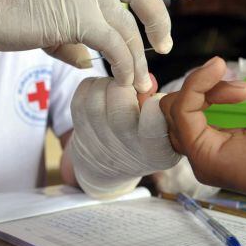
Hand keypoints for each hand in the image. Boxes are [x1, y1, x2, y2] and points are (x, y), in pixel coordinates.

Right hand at [0, 0, 192, 89]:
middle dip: (160, 20)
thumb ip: (74, 32)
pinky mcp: (78, 14)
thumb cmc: (7, 11)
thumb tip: (89, 60)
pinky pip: (114, 44)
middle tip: (165, 46)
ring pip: (128, 28)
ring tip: (138, 82)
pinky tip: (122, 81)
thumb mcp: (49, 13)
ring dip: (137, 60)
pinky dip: (123, 66)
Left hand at [68, 73, 181, 198]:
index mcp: (156, 151)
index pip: (153, 126)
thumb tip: (146, 78)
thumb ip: (162, 106)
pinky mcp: (79, 126)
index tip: (154, 98)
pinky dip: (94, 83)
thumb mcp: (165, 131)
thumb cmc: (146, 141)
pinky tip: (104, 90)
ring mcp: (98, 139)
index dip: (153, 106)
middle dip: (127, 84)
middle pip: (119, 106)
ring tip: (119, 87)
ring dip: (110, 81)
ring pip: (99, 93)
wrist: (111, 167)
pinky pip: (84, 91)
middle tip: (133, 84)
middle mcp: (125, 148)